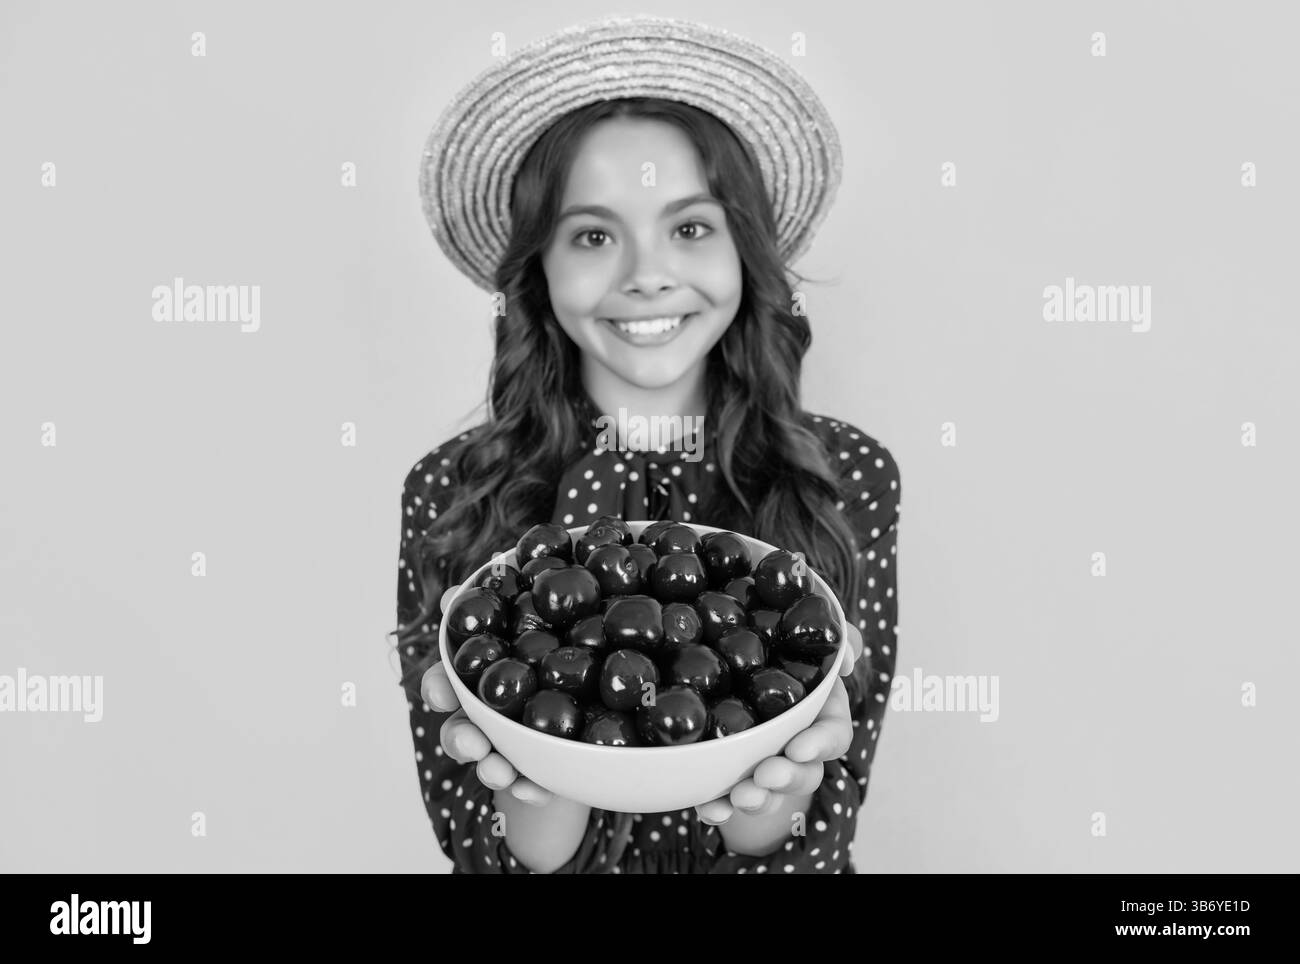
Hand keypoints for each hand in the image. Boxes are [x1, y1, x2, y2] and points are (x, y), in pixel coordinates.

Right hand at [421, 584, 555, 806]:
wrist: (613, 688)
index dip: (440, 685)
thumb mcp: (552, 606)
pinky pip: (535, 783)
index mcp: (491, 668)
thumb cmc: (571, 633)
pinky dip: (534, 788)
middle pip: (466, 724)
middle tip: (472, 742)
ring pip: (495, 758)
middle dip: (460, 736)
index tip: (437, 692)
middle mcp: (496, 708)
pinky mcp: (545, 768)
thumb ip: (514, 592)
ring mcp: (517, 741)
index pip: (453, 678)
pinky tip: (540, 791)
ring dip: (492, 769)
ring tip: (502, 773)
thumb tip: (475, 579)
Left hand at [695, 622, 863, 825]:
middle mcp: (794, 746)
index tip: (799, 748)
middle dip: (786, 778)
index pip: (833, 736)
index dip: (819, 744)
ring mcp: (763, 766)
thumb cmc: (783, 645)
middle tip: (766, 776)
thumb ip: (839, 638)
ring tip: (739, 796)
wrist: (736, 654)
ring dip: (756, 799)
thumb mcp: (811, 635)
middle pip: (803, 773)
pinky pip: (724, 799)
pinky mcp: (729, 777)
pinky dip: (717, 808)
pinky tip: (707, 809)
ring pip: (767, 793)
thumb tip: (846, 659)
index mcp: (820, 714)